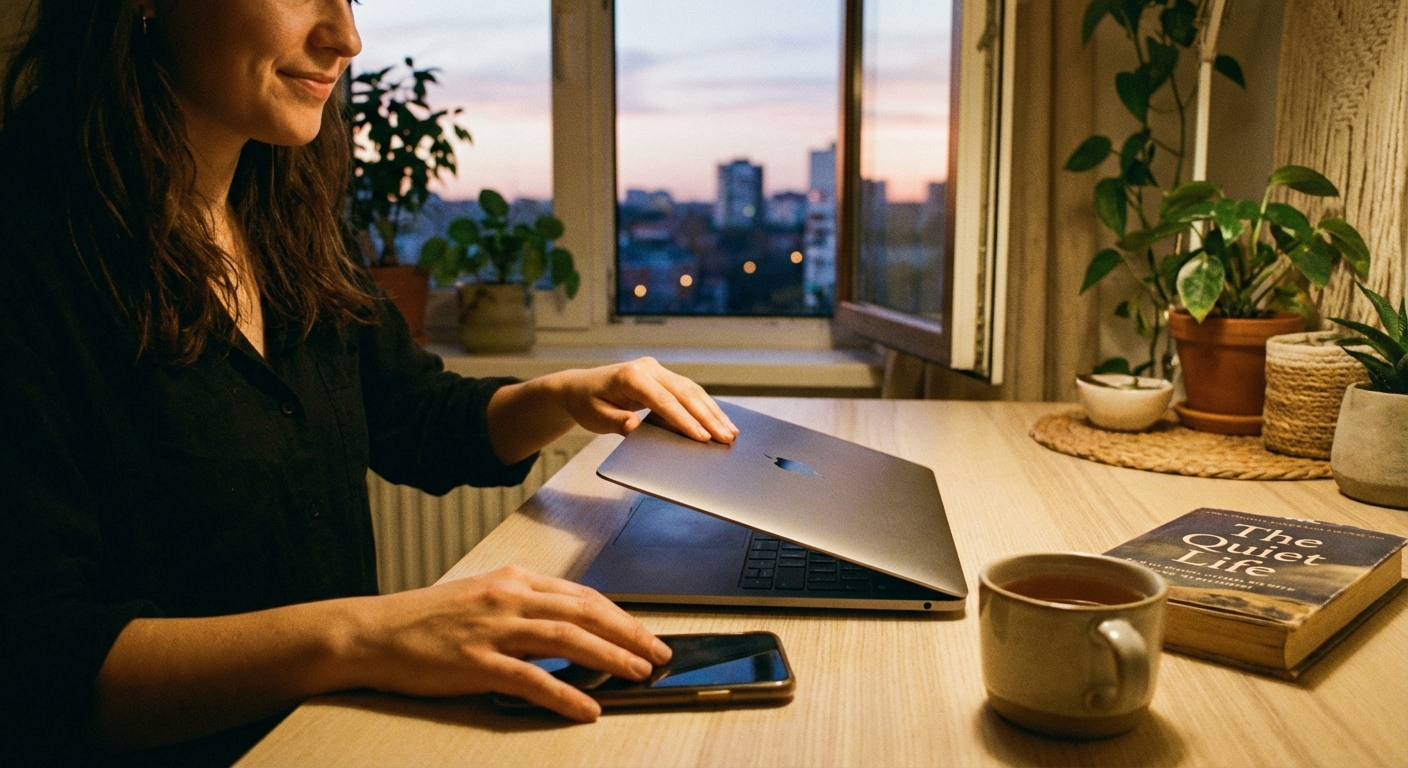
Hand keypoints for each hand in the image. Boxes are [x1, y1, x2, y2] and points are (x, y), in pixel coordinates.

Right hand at [350, 566, 671, 720]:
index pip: (582, 596)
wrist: (373, 632)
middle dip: (629, 634)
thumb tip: (568, 631)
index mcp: (513, 582)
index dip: (620, 616)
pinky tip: (588, 708)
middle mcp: (508, 598)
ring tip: (638, 673)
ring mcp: (493, 629)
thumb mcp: (481, 600)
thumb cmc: (425, 620)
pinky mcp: (476, 662)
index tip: (645, 633)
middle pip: (584, 612)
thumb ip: (523, 610)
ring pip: (567, 639)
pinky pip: (532, 679)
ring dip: (609, 657)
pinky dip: (565, 694)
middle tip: (658, 653)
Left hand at [553, 357, 738, 442]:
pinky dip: (705, 407)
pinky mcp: (663, 377)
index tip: (702, 438)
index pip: (664, 400)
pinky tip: (719, 420)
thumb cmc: (587, 403)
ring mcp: (657, 370)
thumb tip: (634, 427)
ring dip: (712, 412)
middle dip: (708, 417)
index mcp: (631, 376)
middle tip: (726, 438)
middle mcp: (648, 368)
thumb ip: (616, 422)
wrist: (580, 387)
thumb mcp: (596, 417)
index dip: (685, 420)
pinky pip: (688, 391)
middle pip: (685, 393)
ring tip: (730, 432)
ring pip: (692, 390)